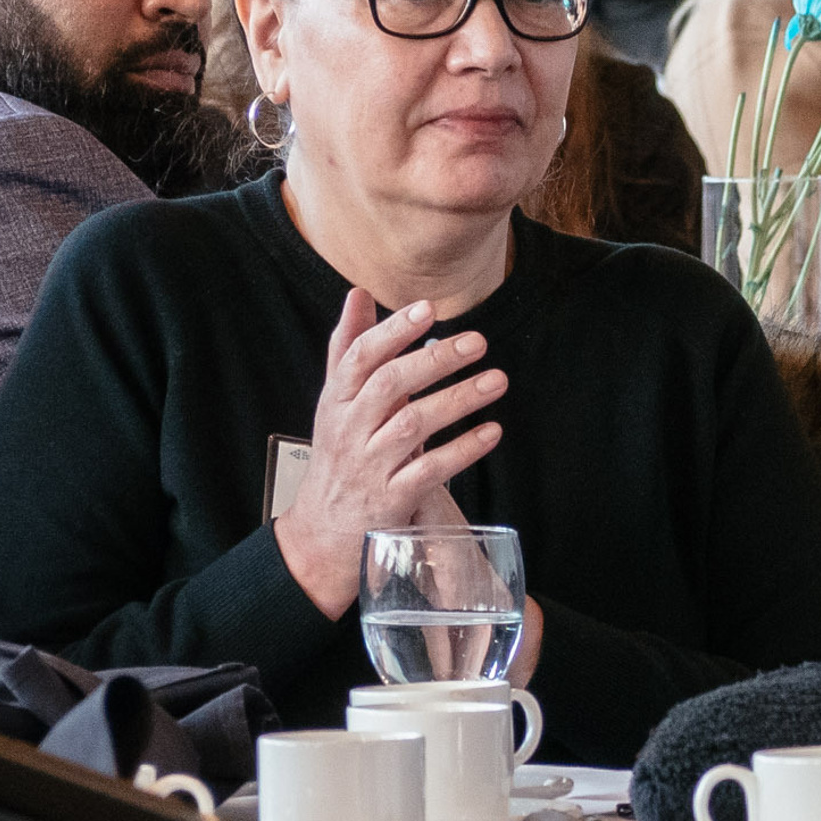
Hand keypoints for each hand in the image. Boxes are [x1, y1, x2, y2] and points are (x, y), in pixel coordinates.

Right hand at [274, 289, 508, 619]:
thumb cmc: (339, 451)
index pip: (359, 358)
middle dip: (436, 360)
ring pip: (414, 426)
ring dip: (459, 400)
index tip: (427, 308)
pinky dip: (463, 450)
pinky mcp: (393, 498)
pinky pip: (430, 470)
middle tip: (478, 341)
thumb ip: (350, 347)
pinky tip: (492, 432)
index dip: (392, 331)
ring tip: (497, 380)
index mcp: (336, 401)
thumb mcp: (336, 400)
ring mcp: (371, 465)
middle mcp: (350, 429)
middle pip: (390, 386)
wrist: (323, 527)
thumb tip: (358, 293)